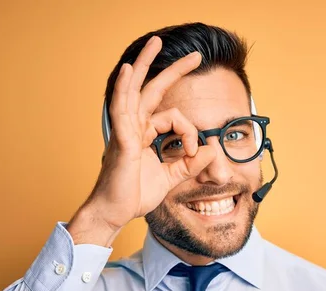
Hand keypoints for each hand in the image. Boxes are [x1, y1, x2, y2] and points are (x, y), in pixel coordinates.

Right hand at [68, 37, 215, 245]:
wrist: (114, 213)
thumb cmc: (134, 195)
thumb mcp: (170, 177)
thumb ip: (189, 164)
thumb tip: (211, 149)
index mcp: (144, 134)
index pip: (174, 118)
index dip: (191, 132)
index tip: (195, 153)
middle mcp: (134, 127)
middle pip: (152, 89)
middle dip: (172, 70)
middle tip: (194, 54)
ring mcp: (125, 131)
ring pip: (134, 90)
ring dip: (146, 65)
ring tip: (155, 42)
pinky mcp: (121, 141)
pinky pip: (121, 110)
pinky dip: (123, 89)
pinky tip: (129, 70)